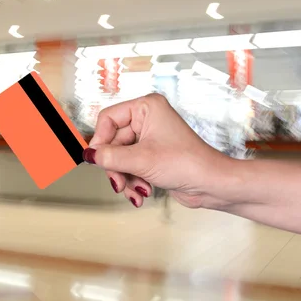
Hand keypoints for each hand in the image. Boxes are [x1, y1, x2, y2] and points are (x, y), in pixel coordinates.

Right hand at [86, 93, 233, 209]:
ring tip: (134, 190)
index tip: (98, 159)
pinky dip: (132, 181)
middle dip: (115, 166)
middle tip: (118, 182)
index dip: (100, 140)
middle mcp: (147, 119)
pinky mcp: (151, 155)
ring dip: (124, 177)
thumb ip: (110, 157)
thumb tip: (88, 154)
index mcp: (147, 108)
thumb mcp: (142, 160)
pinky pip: (128, 166)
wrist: (212, 186)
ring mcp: (148, 138)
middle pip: (112, 142)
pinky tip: (141, 192)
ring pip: (119, 157)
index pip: (108, 119)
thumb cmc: (189, 164)